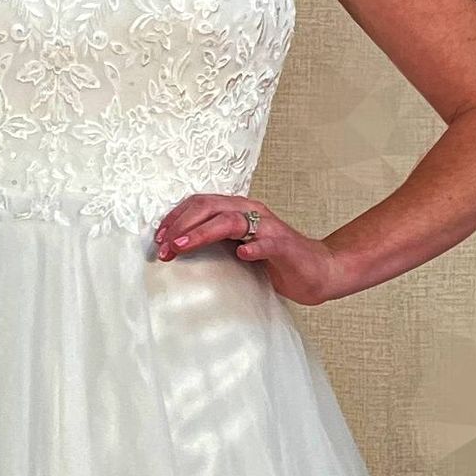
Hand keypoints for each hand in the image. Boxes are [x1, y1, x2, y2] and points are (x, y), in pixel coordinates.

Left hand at [152, 197, 348, 305]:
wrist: (316, 271)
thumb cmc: (275, 261)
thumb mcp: (237, 248)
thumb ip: (215, 242)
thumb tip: (177, 249)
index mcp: (238, 210)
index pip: (200, 204)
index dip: (176, 217)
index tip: (158, 237)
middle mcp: (252, 212)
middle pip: (209, 207)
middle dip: (181, 226)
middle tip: (163, 247)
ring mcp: (269, 227)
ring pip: (230, 221)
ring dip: (202, 233)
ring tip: (182, 247)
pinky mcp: (285, 245)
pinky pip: (268, 242)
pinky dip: (254, 247)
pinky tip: (241, 254)